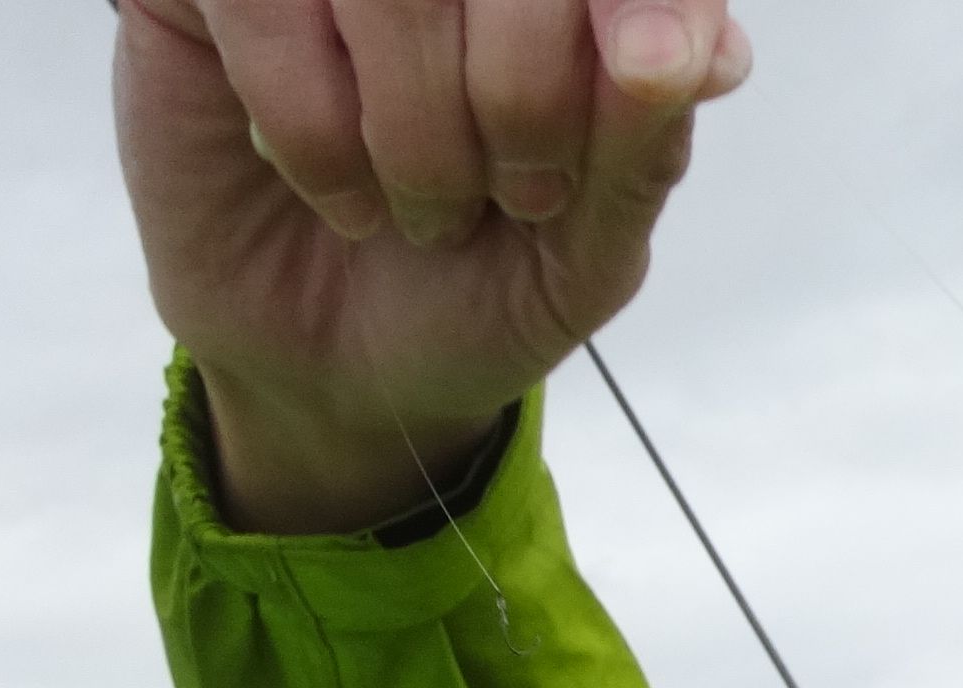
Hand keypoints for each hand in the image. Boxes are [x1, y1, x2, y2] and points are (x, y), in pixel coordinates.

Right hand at [115, 0, 751, 531]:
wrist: (339, 375)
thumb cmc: (478, 294)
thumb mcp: (590, 254)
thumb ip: (646, 146)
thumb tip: (699, 48)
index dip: (641, 7)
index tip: (648, 77)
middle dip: (522, 92)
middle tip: (511, 194)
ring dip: (414, 126)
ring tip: (419, 210)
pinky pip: (262, 0)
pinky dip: (311, 120)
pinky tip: (332, 188)